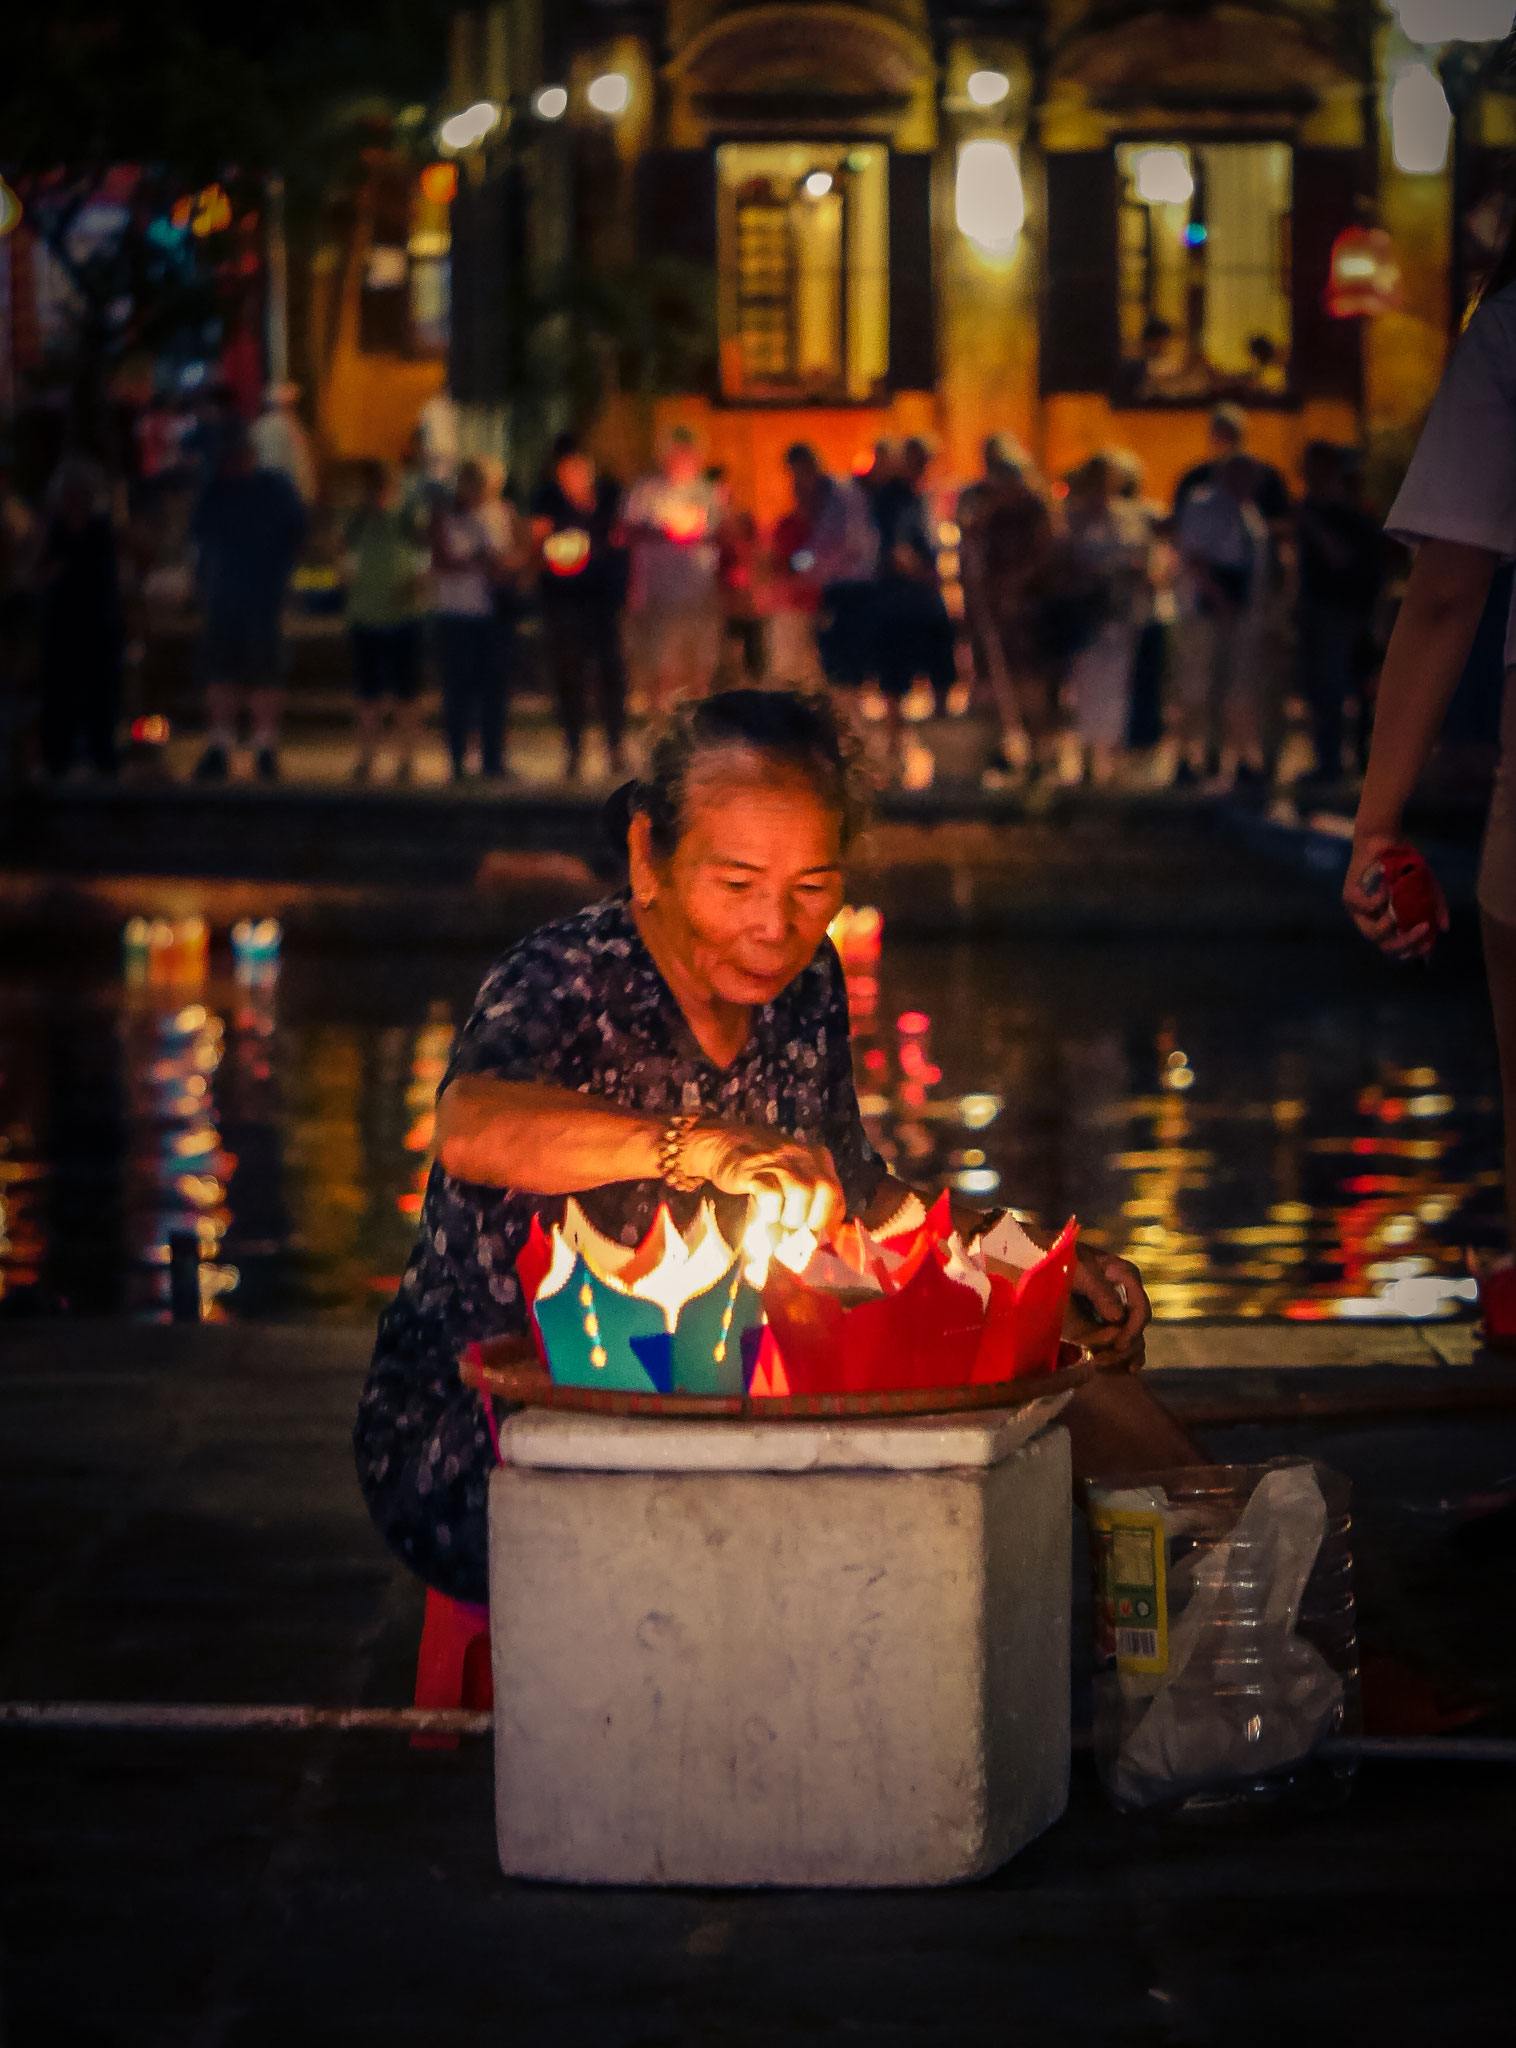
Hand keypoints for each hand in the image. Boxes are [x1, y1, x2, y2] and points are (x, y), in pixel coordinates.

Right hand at [686, 1123, 844, 1237]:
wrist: (725, 1142)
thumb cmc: (763, 1165)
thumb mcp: (793, 1170)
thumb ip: (809, 1192)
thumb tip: (816, 1232)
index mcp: (817, 1157)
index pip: (837, 1193)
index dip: (830, 1217)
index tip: (819, 1231)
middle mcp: (803, 1156)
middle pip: (826, 1191)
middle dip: (816, 1217)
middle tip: (799, 1226)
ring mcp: (778, 1162)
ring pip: (801, 1193)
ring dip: (792, 1215)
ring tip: (780, 1218)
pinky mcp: (754, 1171)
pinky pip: (772, 1195)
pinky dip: (771, 1210)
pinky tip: (765, 1211)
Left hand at [1070, 1246, 1149, 1369]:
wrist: (1041, 1256)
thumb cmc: (1061, 1258)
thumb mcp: (1080, 1269)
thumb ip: (1100, 1291)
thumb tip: (1118, 1318)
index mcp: (1126, 1275)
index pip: (1139, 1307)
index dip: (1132, 1329)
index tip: (1119, 1345)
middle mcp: (1126, 1292)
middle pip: (1137, 1325)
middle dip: (1126, 1345)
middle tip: (1102, 1360)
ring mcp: (1117, 1306)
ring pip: (1132, 1335)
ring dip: (1122, 1354)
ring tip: (1101, 1364)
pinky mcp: (1105, 1318)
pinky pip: (1119, 1338)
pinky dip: (1119, 1354)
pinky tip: (1119, 1369)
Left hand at [1345, 831, 1443, 961]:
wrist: (1385, 841)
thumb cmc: (1404, 866)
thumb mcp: (1426, 887)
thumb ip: (1435, 907)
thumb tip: (1444, 928)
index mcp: (1388, 922)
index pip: (1397, 946)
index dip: (1412, 950)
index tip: (1427, 947)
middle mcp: (1372, 920)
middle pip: (1385, 945)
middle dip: (1405, 942)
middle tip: (1423, 929)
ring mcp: (1358, 911)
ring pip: (1372, 933)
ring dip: (1389, 926)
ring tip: (1399, 913)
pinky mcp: (1348, 896)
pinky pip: (1364, 908)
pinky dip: (1378, 902)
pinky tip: (1387, 890)